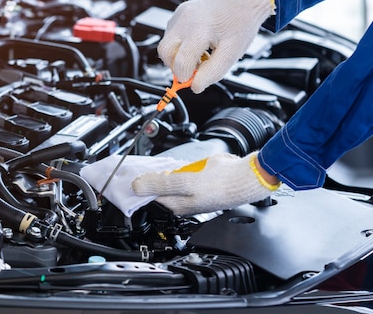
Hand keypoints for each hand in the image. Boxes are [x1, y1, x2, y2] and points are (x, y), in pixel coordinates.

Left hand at [132, 152, 279, 215]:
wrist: (246, 176)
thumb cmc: (220, 184)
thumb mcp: (185, 182)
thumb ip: (159, 184)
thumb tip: (137, 186)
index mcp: (176, 207)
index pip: (148, 199)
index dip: (136, 188)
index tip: (127, 178)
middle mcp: (181, 202)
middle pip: (155, 190)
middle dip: (146, 179)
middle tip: (137, 168)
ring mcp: (189, 191)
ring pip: (166, 181)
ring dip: (159, 173)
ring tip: (149, 166)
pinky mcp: (197, 181)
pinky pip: (179, 175)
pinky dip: (173, 169)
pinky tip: (171, 165)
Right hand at [158, 0, 274, 92]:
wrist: (244, 0)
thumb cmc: (241, 23)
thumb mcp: (232, 54)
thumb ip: (212, 73)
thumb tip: (195, 86)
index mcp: (200, 28)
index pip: (181, 62)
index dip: (185, 76)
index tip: (193, 80)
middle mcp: (185, 19)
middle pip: (165, 52)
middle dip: (175, 66)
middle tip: (194, 69)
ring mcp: (180, 14)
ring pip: (166, 44)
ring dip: (178, 56)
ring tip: (200, 55)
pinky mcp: (178, 13)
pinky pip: (171, 35)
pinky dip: (180, 46)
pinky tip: (197, 44)